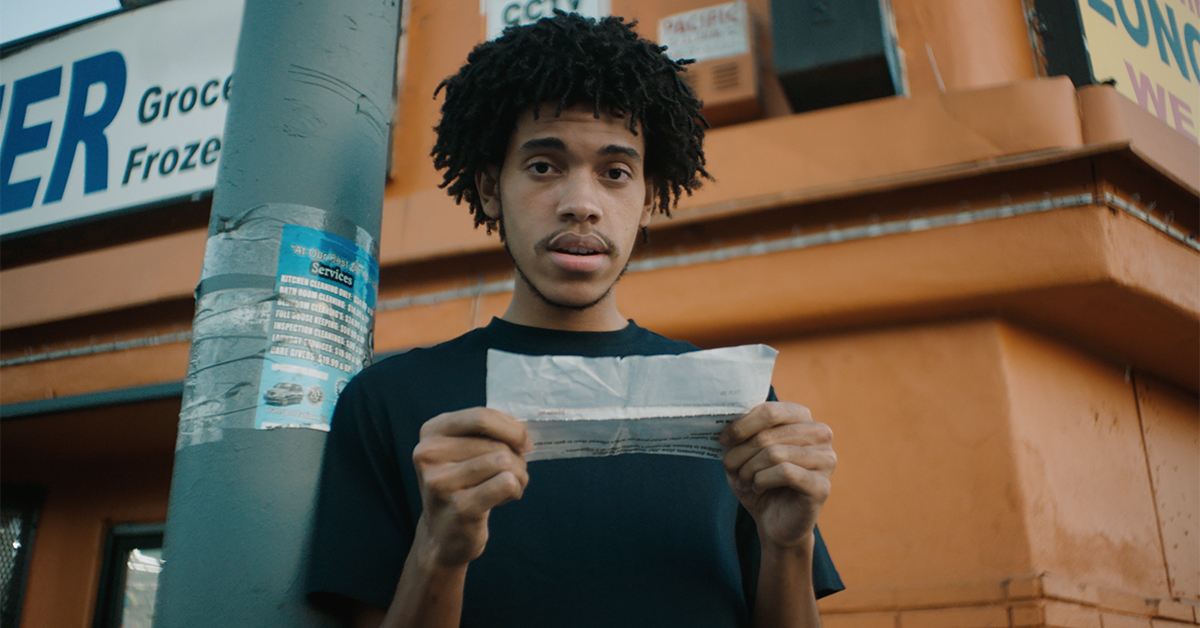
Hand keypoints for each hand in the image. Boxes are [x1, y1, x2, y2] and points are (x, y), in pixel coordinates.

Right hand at [411, 407, 531, 566]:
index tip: (524, 442)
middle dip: (517, 457)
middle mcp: (429, 454)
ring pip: (504, 461)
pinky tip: (504, 498)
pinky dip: (515, 489)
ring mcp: (441, 482)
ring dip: (519, 474)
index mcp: (431, 432)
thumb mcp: (461, 450)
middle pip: (496, 443)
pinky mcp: (460, 507)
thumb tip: (522, 431)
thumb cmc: (460, 485)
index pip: (481, 417)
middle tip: (514, 472)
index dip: (511, 428)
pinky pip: (506, 483)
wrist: (442, 534)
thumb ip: (486, 433)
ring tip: (508, 485)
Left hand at [720, 402, 834, 548]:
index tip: (723, 440)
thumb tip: (727, 419)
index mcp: (802, 417)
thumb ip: (742, 432)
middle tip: (730, 466)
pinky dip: (762, 481)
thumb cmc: (760, 480)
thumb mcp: (745, 451)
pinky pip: (785, 473)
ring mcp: (825, 459)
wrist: (774, 522)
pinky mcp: (822, 485)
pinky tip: (758, 488)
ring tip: (743, 480)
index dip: (742, 426)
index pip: (770, 411)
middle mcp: (820, 434)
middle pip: (768, 434)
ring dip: (749, 469)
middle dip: (741, 452)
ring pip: (774, 454)